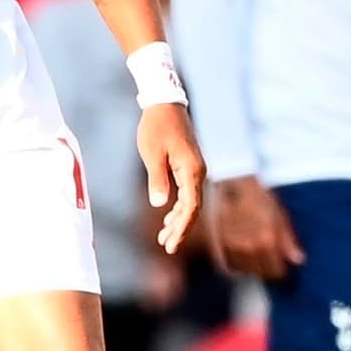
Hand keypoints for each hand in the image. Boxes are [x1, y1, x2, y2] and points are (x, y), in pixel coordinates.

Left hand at [137, 103, 204, 256]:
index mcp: (192, 170)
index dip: (182, 228)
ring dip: (178, 220)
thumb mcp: (152, 154)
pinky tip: (168, 217)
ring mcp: (194, 169)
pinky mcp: (188, 166)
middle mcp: (198, 172)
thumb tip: (160, 205)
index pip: (190, 207)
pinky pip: (186, 193)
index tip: (171, 244)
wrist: (164, 103)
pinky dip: (178, 207)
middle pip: (192, 208)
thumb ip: (157, 180)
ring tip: (165, 238)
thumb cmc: (156, 127)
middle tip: (166, 247)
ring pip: (190, 202)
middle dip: (179, 229)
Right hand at [211, 175, 303, 280]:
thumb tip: (298, 260)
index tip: (281, 263)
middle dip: (267, 267)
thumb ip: (288, 239)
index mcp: (268, 241)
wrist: (231, 184)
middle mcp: (249, 249)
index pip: (277, 272)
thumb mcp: (279, 214)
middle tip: (268, 256)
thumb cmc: (258, 196)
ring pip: (246, 271)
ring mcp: (232, 249)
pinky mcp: (218, 247)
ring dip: (252, 265)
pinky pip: (231, 266)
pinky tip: (241, 251)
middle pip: (261, 273)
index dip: (281, 269)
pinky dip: (238, 263)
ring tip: (254, 251)